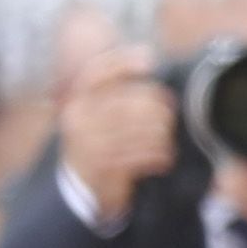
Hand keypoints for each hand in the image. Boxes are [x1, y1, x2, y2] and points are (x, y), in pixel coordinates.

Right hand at [52, 63, 176, 222]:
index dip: (123, 62)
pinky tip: (164, 158)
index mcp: (77, 102)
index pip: (97, 73)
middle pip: (130, 102)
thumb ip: (115, 94)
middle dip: (159, 109)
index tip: (149, 58)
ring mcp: (89, 143)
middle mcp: (79, 118)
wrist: (76, 189)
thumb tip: (148, 62)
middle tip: (170, 116)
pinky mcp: (103, 166)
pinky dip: (160, 156)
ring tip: (166, 141)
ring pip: (141, 129)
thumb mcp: (97, 117)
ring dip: (162, 136)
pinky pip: (142, 155)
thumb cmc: (98, 146)